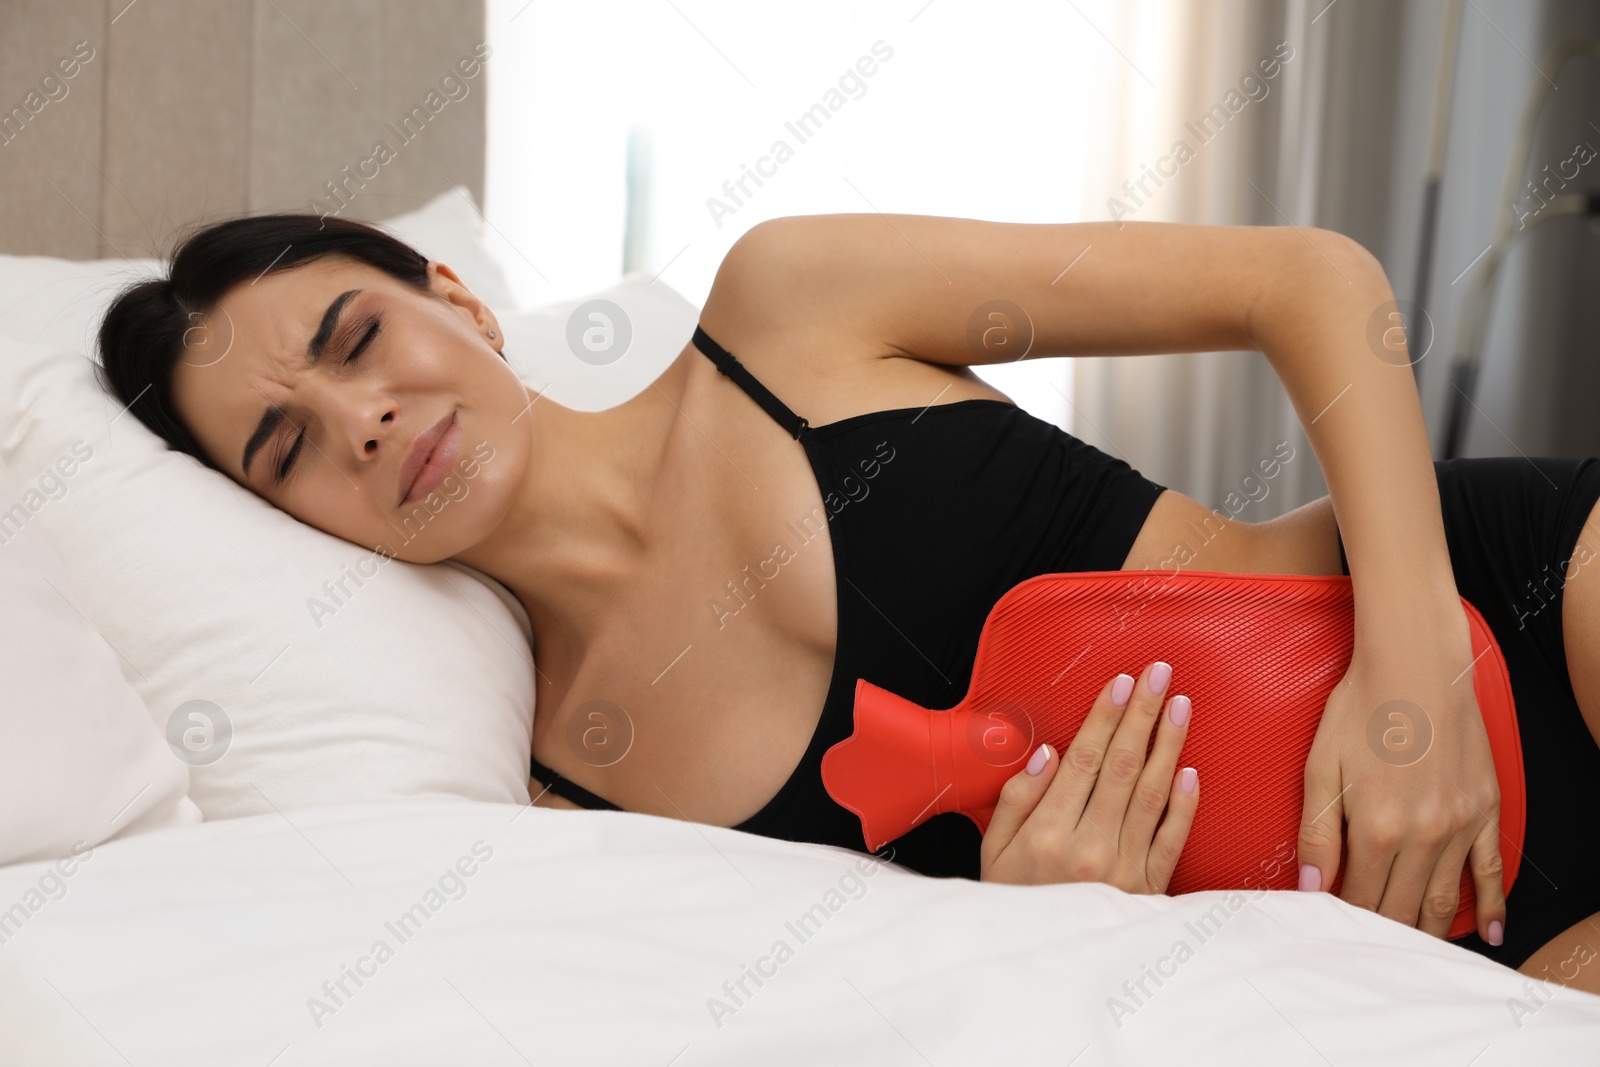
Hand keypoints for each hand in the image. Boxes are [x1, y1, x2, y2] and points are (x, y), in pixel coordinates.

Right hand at [981, 660, 1198, 888]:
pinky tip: (1191, 770)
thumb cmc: (1012, 904)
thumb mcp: (991, 854)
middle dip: (1142, 715)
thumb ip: (1016, 801)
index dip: (1104, 717)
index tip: (1121, 682)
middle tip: (1160, 675)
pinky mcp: (1150, 891)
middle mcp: (1090, 849)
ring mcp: (1125, 871)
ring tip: (1181, 706)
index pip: (1083, 760)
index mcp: (1048, 834)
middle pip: (1121, 767)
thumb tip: (1049, 754)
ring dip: (1168, 745)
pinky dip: (1183, 805)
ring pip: (1152, 795)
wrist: (1044, 970)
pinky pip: (1172, 840)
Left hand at [1296, 611, 1506, 943]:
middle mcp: (1423, 836)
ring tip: (1409, 955)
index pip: (1358, 898)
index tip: (1329, 937)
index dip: (1341, 921)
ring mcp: (1460, 826)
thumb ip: (1317, 834)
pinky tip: (1489, 934)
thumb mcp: (1321, 768)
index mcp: (1377, 828)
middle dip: (1379, 934)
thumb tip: (1311, 889)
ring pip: (1443, 899)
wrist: (1416, 666)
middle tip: (1363, 954)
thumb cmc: (1360, 710)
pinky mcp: (1485, 812)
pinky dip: (1491, 906)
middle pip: (1400, 907)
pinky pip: (1492, 871)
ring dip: (1426, 931)